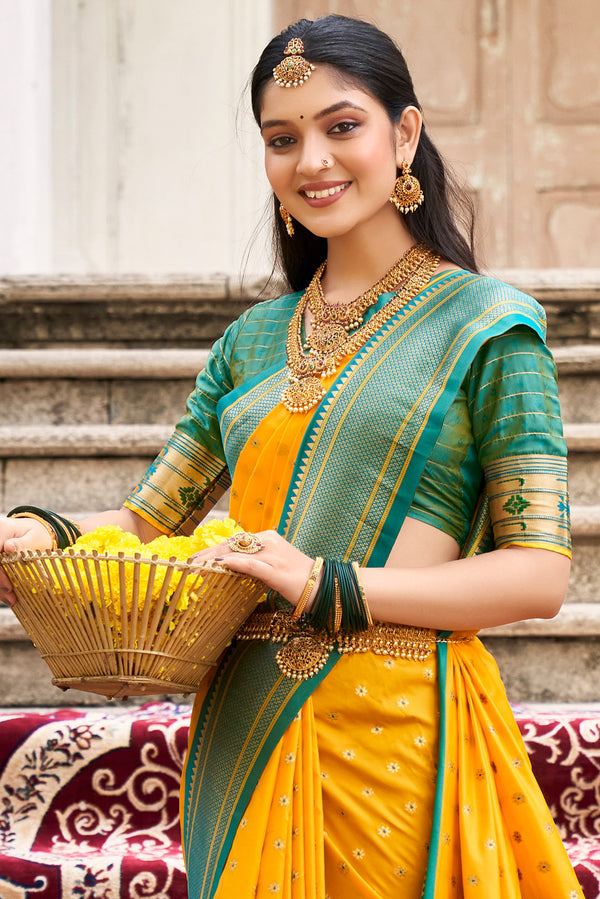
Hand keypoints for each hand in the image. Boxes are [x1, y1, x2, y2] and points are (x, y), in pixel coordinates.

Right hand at [0, 516, 54, 605]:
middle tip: (11, 598)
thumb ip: (23, 543)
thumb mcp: (34, 536)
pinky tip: (8, 595)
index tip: (9, 586)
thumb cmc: (36, 534)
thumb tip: (9, 547)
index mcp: (0, 530)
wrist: (32, 532)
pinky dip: (0, 586)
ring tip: (12, 599)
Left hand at [189, 529, 314, 605]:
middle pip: (232, 544)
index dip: (214, 548)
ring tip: (197, 564)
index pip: (235, 540)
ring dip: (214, 558)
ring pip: (237, 552)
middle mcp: (269, 541)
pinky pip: (250, 564)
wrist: (324, 587)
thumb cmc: (298, 579)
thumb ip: (255, 562)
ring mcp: (273, 554)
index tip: (197, 557)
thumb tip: (232, 567)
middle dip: (208, 552)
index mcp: (268, 537)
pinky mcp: (276, 570)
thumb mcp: (275, 565)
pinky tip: (220, 564)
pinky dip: (233, 563)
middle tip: (190, 561)